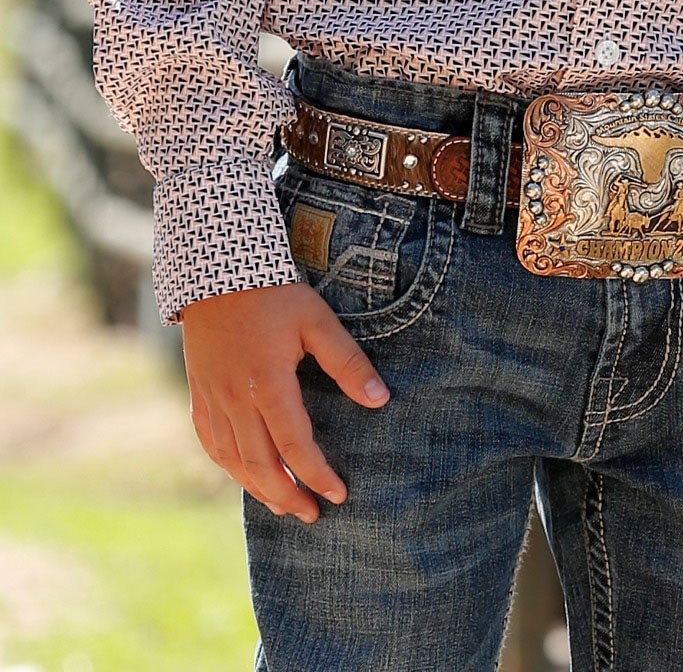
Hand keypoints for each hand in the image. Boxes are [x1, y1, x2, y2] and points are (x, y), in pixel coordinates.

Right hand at [180, 281, 389, 522]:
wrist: (215, 269)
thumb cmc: (273, 292)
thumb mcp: (317, 320)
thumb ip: (347, 362)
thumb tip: (381, 399)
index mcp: (268, 383)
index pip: (294, 447)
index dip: (317, 475)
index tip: (340, 494)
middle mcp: (235, 399)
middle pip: (260, 466)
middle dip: (288, 496)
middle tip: (313, 515)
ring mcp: (212, 398)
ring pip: (232, 460)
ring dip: (258, 489)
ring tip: (283, 506)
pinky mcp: (198, 392)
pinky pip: (210, 443)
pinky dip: (229, 466)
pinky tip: (245, 475)